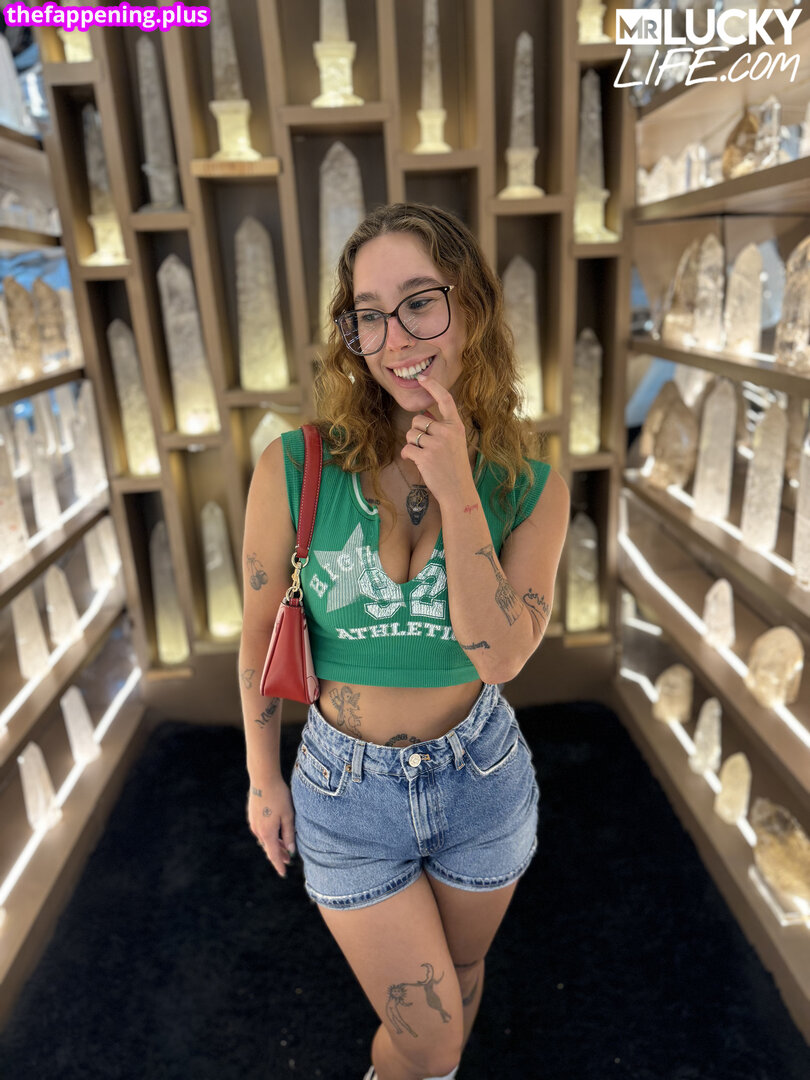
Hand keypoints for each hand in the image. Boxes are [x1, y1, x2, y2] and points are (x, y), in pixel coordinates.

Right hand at [247, 776, 295, 878]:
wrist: (263, 779)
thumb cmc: (279, 796)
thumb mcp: (288, 816)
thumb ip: (289, 835)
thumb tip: (290, 851)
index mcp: (267, 833)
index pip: (273, 855)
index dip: (279, 865)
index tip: (283, 874)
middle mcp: (258, 831)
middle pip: (269, 848)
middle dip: (279, 855)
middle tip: (289, 860)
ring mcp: (253, 823)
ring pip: (265, 839)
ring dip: (274, 845)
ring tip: (284, 848)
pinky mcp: (252, 816)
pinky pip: (261, 831)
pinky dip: (269, 836)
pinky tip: (275, 833)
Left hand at [400, 372, 476, 506]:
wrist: (458, 491)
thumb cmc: (455, 468)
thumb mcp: (456, 443)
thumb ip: (442, 429)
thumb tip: (423, 416)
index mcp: (456, 427)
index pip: (445, 400)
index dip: (433, 387)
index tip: (422, 378)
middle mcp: (447, 432)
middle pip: (418, 419)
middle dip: (416, 431)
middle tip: (426, 447)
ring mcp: (436, 444)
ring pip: (410, 434)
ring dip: (411, 444)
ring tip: (424, 456)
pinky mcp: (425, 457)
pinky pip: (406, 449)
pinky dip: (407, 455)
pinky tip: (416, 462)